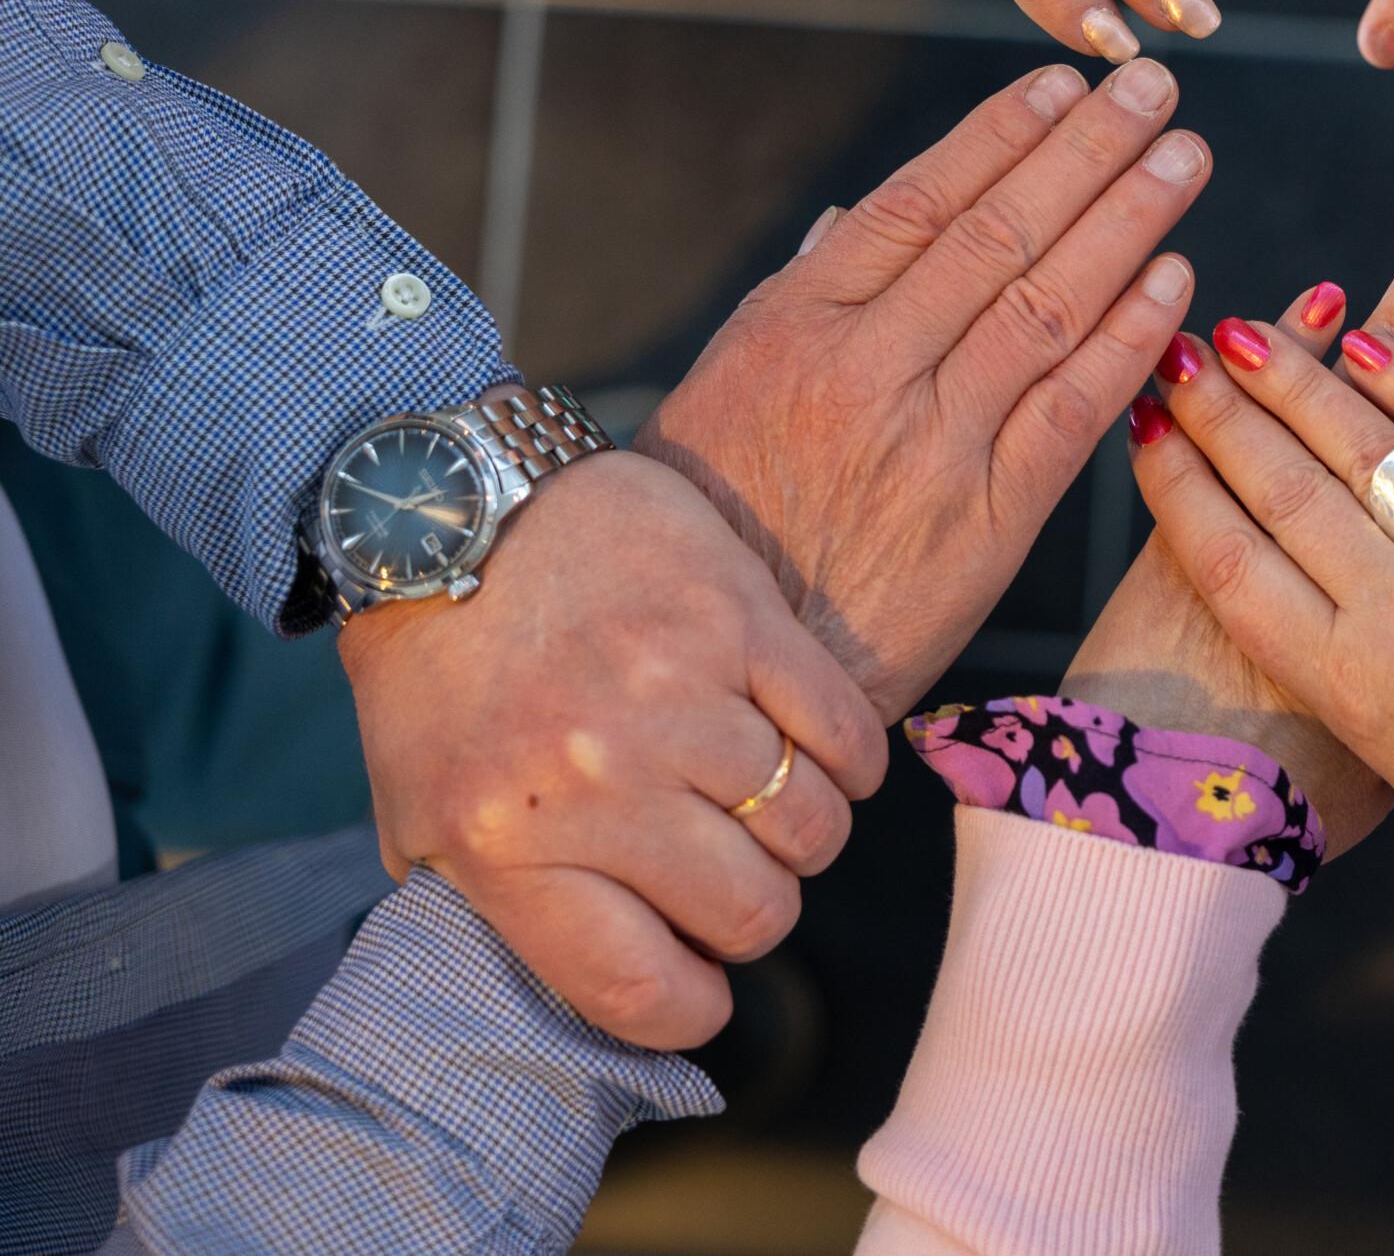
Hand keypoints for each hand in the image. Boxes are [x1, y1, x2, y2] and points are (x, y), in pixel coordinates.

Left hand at [339, 449, 884, 1048]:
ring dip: (804, 834)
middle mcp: (598, 779)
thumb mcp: (420, 813)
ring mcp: (677, 693)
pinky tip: (823, 755)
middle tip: (736, 878)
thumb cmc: (433, 671)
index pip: (644, 986)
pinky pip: (845, 732)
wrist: (449, 509)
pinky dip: (850, 762)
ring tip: (773, 809)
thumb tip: (604, 979)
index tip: (706, 990)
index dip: (692, 1007)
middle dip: (756, 912)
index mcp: (509, 845)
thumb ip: (499, 907)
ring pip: (808, 826)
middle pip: (751, 910)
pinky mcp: (741, 617)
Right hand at [640, 62, 1209, 719]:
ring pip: (1045, 305)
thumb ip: (804, 300)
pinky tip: (1174, 280)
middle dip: (1085, 151)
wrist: (716, 673)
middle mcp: (867, 370)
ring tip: (1182, 156)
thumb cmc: (717, 524)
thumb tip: (851, 219)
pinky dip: (1128, 338)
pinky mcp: (985, 524)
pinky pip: (1072, 410)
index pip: (919, 203)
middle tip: (1153, 89)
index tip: (1062, 83)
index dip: (1001, 136)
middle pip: (998, 234)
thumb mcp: (727, 390)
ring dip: (1126, 221)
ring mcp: (932, 445)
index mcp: (796, 324)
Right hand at [1130, 284, 1393, 885]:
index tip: (1143, 420)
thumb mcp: (1386, 760)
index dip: (1176, 481)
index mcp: (1344, 686)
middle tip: (1181, 351)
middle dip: (1222, 412)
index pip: (1229, 560)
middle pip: (1286, 489)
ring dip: (1302, 377)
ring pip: (1371, 449)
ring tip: (1246, 329)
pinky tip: (1369, 341)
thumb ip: (1329, 671)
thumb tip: (1272, 605)